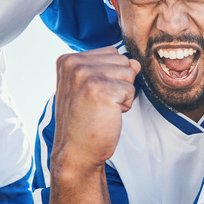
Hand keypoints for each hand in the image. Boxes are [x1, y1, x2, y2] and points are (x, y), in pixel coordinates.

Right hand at [51, 48, 140, 172]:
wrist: (77, 151)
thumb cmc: (84, 120)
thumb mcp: (90, 86)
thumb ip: (109, 68)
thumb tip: (135, 62)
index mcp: (68, 59)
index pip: (111, 52)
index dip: (110, 75)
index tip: (92, 94)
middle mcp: (74, 64)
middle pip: (122, 60)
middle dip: (118, 83)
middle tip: (98, 103)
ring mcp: (87, 76)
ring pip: (129, 73)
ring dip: (122, 94)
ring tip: (102, 108)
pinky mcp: (102, 90)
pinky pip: (131, 90)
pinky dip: (125, 105)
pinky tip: (107, 115)